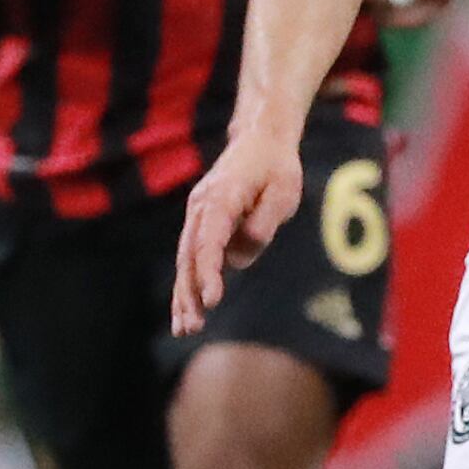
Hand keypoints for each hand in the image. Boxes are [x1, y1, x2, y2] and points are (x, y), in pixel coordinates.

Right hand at [172, 141, 303, 334]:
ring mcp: (197, 215)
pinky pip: (192, 257)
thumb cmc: (277, 167)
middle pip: (189, 256)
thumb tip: (240, 257)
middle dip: (189, 293)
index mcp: (220, 199)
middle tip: (191, 327)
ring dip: (184, 295)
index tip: (212, 300)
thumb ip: (265, 222)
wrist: (260, 141)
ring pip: (185, 260)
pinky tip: (188, 310)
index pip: (209, 243)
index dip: (209, 273)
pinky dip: (189, 283)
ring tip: (185, 328)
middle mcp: (200, 208)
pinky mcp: (201, 223)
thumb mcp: (284, 191)